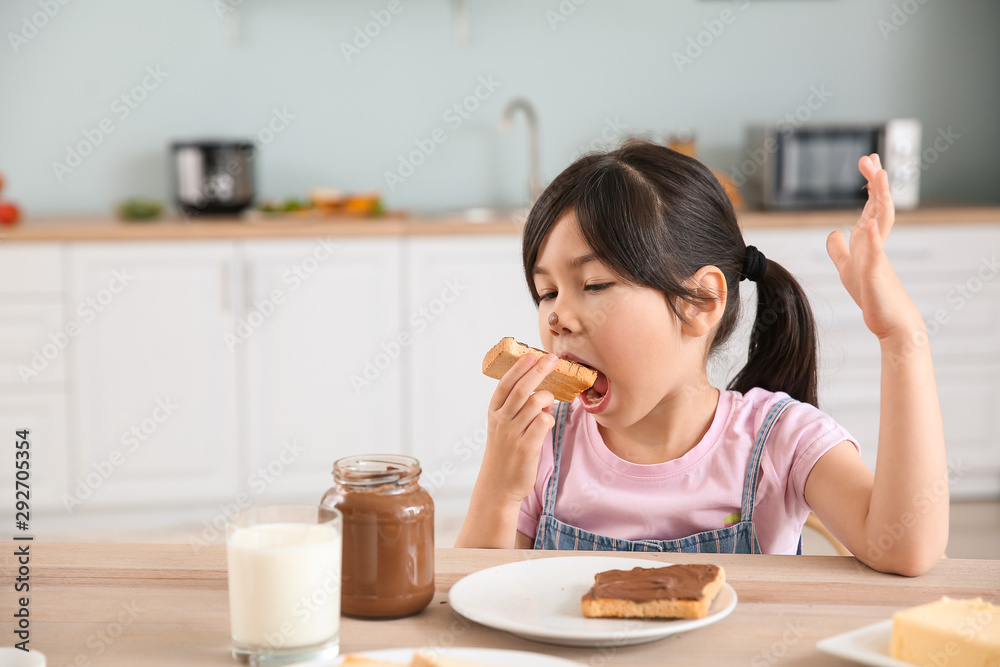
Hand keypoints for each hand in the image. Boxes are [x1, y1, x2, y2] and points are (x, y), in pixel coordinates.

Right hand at [479, 353, 557, 504]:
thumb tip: (541, 393)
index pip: (506, 384)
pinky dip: (548, 418)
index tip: (532, 354)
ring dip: (546, 397)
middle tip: (553, 359)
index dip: (519, 368)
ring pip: (534, 404)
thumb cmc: (504, 452)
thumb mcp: (503, 426)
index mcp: (495, 412)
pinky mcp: (526, 447)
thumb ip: (518, 409)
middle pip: (521, 389)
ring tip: (548, 400)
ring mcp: (513, 434)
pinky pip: (543, 423)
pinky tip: (546, 423)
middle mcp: (502, 421)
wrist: (498, 485)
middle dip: (538, 371)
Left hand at [826, 154, 922, 340]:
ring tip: (879, 176)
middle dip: (875, 181)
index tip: (867, 162)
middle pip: (879, 205)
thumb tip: (834, 231)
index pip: (870, 204)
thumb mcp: (847, 267)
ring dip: (880, 198)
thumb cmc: (871, 294)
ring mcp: (878, 256)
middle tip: (870, 157)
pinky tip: (870, 223)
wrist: (889, 321)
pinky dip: (873, 237)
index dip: (869, 184)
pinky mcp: (876, 273)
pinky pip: (875, 252)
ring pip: (882, 221)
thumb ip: (840, 249)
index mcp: (868, 240)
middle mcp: (876, 243)